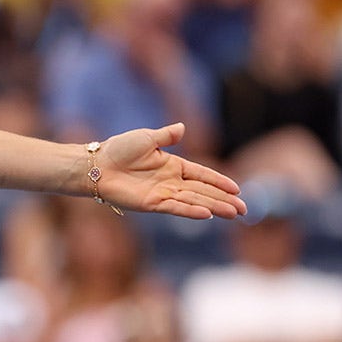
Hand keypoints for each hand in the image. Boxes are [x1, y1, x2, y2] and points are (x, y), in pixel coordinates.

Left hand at [98, 123, 245, 219]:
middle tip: (244, 209)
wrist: (97, 164)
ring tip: (234, 213)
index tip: (238, 189)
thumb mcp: (146, 138)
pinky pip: (176, 207)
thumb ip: (167, 136)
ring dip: (214, 207)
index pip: (202, 174)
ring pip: (194, 201)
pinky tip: (207, 214)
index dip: (220, 181)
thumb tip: (183, 127)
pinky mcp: (152, 203)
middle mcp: (171, 181)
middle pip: (203, 191)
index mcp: (173, 165)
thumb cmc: (119, 149)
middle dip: (224, 200)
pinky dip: (191, 210)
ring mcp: (163, 193)